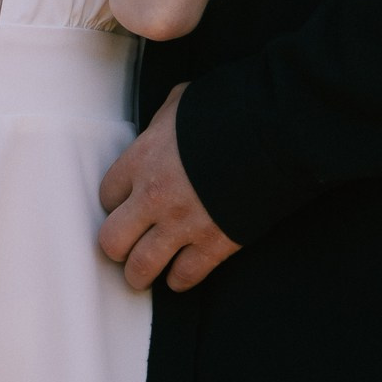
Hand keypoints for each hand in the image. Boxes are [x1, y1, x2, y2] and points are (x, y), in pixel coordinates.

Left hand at [97, 88, 238, 293]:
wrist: (275, 131)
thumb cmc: (229, 110)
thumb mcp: (182, 102)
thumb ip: (161, 123)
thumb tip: (160, 130)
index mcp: (143, 159)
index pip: (106, 196)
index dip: (116, 204)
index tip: (126, 206)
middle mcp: (154, 196)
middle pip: (112, 241)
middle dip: (118, 246)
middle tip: (129, 244)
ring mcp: (183, 224)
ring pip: (140, 268)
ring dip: (141, 272)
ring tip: (146, 272)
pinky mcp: (213, 244)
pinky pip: (184, 277)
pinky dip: (179, 279)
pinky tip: (179, 274)